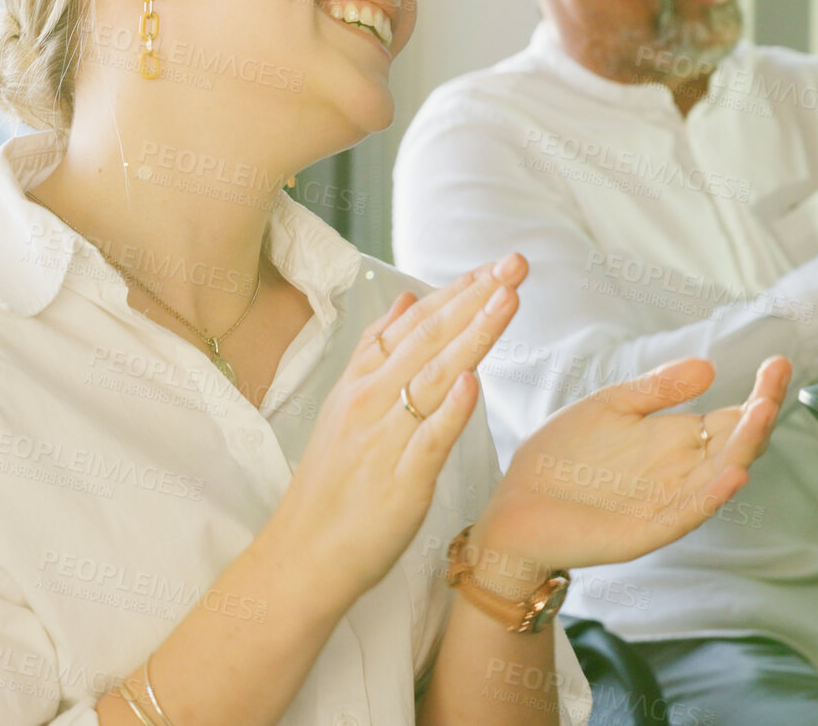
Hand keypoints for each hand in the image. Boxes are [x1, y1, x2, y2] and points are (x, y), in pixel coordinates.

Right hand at [260, 253, 529, 604]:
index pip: (414, 324)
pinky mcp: (399, 482)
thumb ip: (376, 356)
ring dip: (472, 335)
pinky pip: (428, 440)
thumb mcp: (346, 408)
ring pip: (432, 377)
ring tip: (507, 299)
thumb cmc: (332, 486)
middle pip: (429, 339)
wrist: (302, 554)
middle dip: (476, 297)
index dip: (456, 292)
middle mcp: (370, 402)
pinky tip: (473, 381)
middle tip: (515, 263)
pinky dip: (449, 410)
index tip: (495, 265)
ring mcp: (384, 440)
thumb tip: (404, 304)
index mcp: (360, 383)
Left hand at [470, 357, 789, 584]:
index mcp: (674, 442)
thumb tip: (708, 366)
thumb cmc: (561, 456)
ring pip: (719, 477)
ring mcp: (666, 503)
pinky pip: (686, 514)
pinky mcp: (644, 531)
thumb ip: (655, 390)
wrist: (514, 504)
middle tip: (775, 380)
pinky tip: (732, 473)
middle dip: (760, 415)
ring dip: (743, 448)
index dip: (758, 394)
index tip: (777, 362)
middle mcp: (680, 473)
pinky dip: (711, 496)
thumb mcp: (608, 408)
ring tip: (761, 413)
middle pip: (736, 446)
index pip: (731, 419)